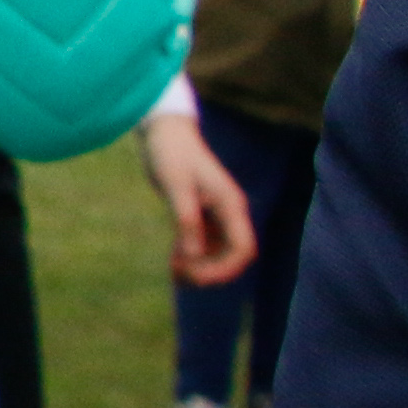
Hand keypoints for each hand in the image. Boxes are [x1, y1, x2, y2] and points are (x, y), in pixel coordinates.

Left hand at [143, 88, 259, 285]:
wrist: (163, 131)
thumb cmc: (171, 153)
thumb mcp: (176, 187)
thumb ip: (185, 221)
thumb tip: (193, 257)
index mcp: (231, 205)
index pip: (243, 248)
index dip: (224, 268)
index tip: (194, 274)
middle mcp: (229, 211)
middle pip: (234, 255)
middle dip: (211, 271)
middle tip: (180, 277)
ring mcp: (217, 213)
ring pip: (219, 252)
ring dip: (201, 266)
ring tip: (174, 273)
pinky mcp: (202, 213)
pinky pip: (205, 243)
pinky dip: (192, 255)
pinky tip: (173, 261)